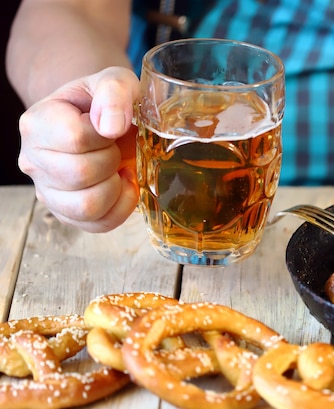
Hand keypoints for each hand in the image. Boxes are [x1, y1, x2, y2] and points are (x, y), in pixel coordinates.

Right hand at [18, 67, 139, 231]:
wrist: (102, 121)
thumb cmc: (106, 101)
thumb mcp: (115, 80)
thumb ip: (114, 91)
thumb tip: (111, 127)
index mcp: (37, 122)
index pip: (75, 138)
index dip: (105, 135)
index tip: (109, 126)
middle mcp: (32, 160)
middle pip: (81, 174)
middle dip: (112, 159)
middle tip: (115, 147)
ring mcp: (46, 191)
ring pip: (87, 206)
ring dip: (115, 186)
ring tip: (117, 167)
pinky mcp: (66, 214)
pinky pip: (97, 224)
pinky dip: (121, 207)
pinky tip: (122, 185)